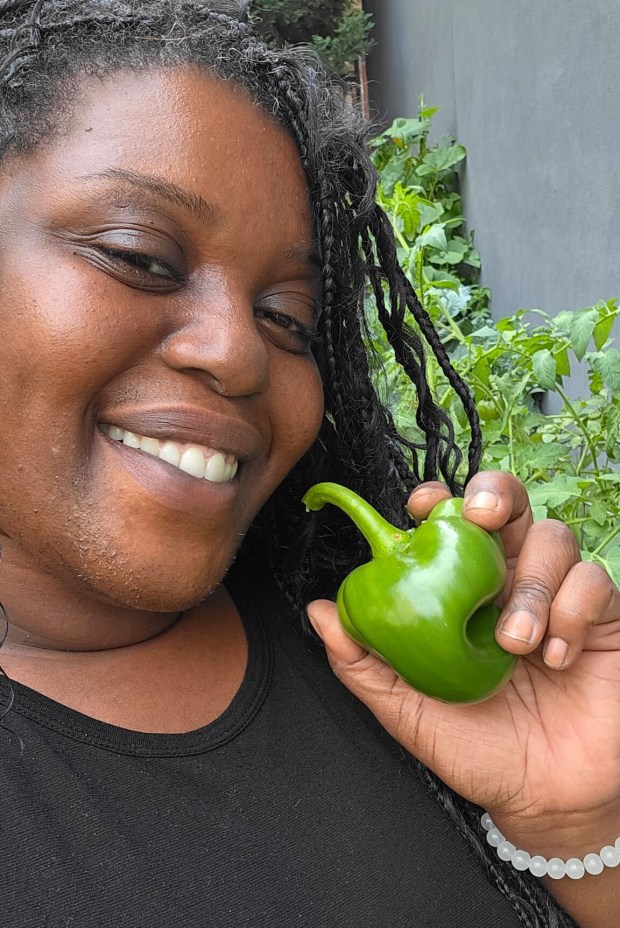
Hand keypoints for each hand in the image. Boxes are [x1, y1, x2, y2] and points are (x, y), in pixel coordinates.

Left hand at [307, 471, 619, 853]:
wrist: (539, 800)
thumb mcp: (405, 707)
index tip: (421, 506)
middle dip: (496, 494)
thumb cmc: (472, 748)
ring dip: (532, 583)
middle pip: (510, 506)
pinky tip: (556, 655)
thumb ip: (362, 661)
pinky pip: (595, 583)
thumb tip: (318, 611)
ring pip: (553, 540)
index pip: (453, 523)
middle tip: (481, 518)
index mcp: (461, 591)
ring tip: (515, 643)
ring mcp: (558, 598)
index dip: (441, 500)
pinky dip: (573, 608)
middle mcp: (510, 582)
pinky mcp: (603, 621)